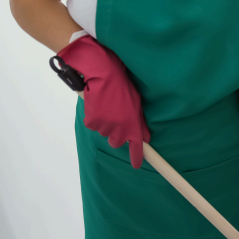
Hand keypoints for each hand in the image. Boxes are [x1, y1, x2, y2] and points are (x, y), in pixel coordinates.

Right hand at [57, 36, 149, 167]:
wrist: (104, 74)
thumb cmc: (122, 85)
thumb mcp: (136, 104)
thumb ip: (140, 122)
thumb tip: (146, 137)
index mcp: (133, 126)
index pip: (137, 148)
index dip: (136, 157)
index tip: (136, 165)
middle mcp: (120, 130)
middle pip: (116, 142)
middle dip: (115, 134)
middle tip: (114, 117)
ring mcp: (106, 127)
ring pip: (103, 132)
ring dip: (104, 122)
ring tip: (105, 104)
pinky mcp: (92, 122)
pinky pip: (92, 124)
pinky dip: (93, 116)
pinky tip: (96, 103)